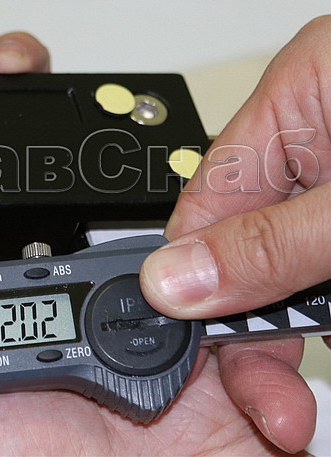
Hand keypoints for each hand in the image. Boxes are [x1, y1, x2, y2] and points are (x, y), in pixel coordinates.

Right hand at [140, 15, 330, 452]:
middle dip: (252, 321)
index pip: (201, 208)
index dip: (191, 287)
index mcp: (296, 96)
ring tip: (294, 384)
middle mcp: (314, 125)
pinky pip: (317, 257)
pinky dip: (320, 300)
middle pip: (242, 240)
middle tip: (269, 398)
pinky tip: (318, 337)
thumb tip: (178, 280)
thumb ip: (271, 243)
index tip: (192, 353)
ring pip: (286, 260)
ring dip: (296, 318)